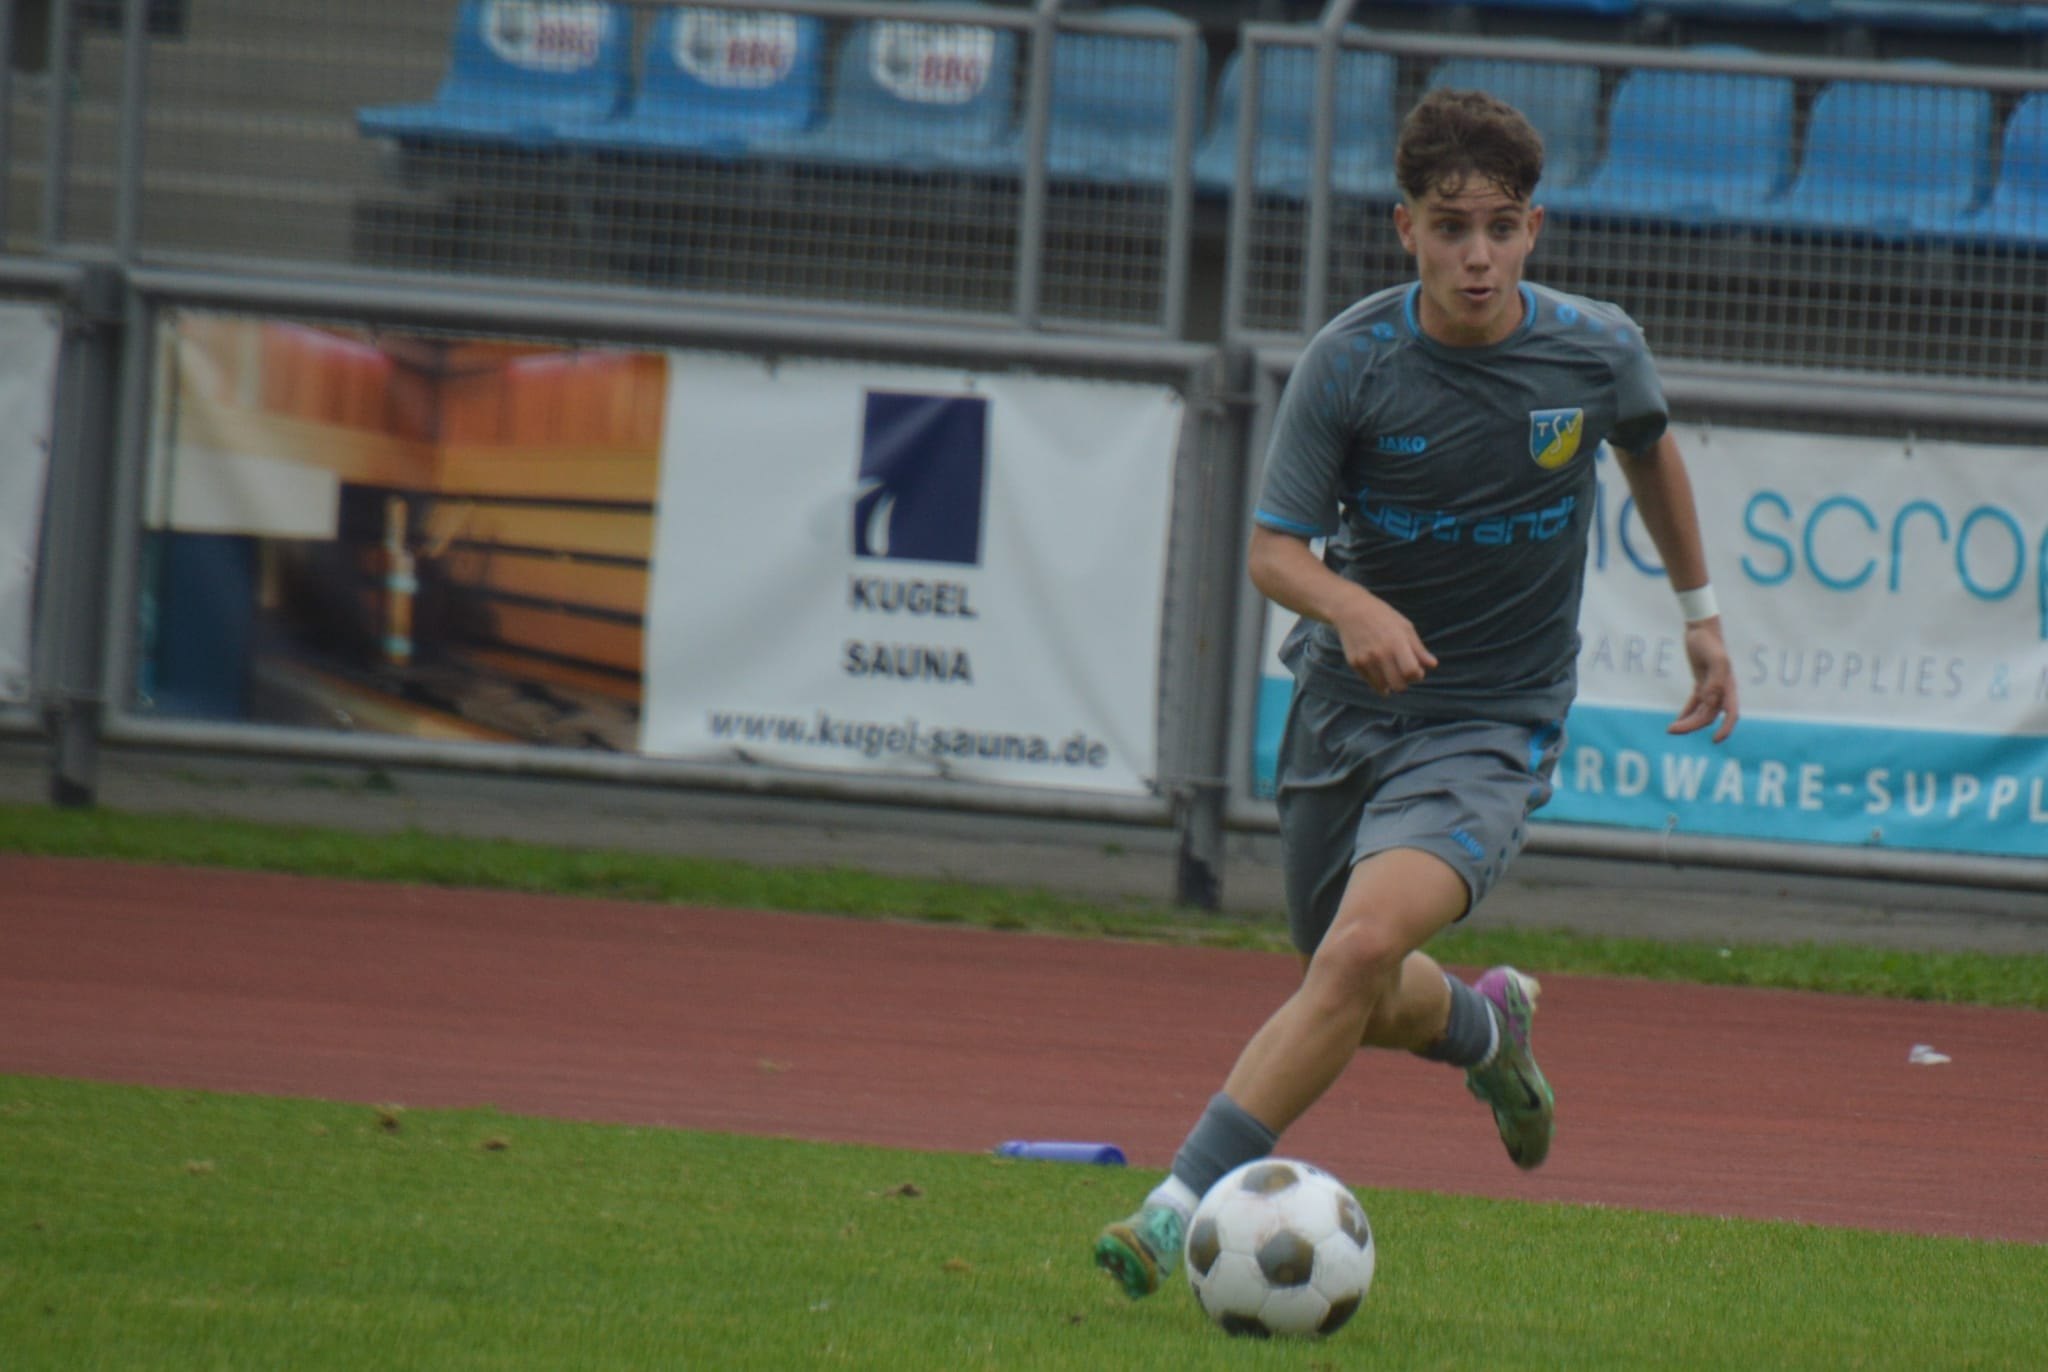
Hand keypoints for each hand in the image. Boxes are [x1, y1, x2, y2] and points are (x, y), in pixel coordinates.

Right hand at [1332, 593, 1437, 694]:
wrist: (1350, 610)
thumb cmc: (1383, 617)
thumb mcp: (1404, 627)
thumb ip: (1418, 648)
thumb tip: (1433, 665)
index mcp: (1396, 642)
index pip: (1412, 672)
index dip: (1418, 675)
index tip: (1417, 669)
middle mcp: (1380, 653)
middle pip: (1398, 686)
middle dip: (1405, 683)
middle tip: (1404, 673)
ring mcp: (1365, 659)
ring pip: (1383, 687)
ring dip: (1390, 683)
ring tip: (1391, 670)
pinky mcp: (1354, 663)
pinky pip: (1370, 682)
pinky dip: (1378, 680)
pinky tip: (1379, 669)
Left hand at [1669, 620, 1738, 742]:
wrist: (1701, 629)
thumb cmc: (1709, 642)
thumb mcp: (1715, 659)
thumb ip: (1716, 681)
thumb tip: (1711, 703)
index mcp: (1728, 687)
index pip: (1731, 714)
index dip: (1726, 729)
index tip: (1715, 741)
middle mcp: (1722, 690)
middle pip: (1709, 716)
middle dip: (1692, 726)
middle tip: (1672, 730)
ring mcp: (1712, 688)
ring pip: (1701, 713)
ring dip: (1688, 722)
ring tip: (1671, 729)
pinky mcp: (1701, 684)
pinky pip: (1695, 704)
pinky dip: (1687, 714)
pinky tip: (1676, 721)